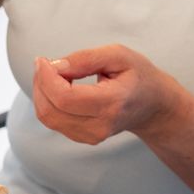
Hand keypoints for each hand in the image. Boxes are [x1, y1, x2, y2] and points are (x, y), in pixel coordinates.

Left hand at [32, 45, 190, 144]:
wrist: (153, 106)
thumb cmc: (138, 76)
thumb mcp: (119, 55)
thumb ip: (85, 59)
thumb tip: (54, 66)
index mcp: (112, 103)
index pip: (64, 98)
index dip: (46, 78)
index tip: (43, 60)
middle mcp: (100, 126)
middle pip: (51, 110)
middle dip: (40, 83)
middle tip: (46, 64)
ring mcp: (91, 136)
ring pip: (47, 117)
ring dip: (42, 92)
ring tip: (54, 74)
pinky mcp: (83, 138)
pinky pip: (52, 121)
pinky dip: (48, 101)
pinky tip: (59, 87)